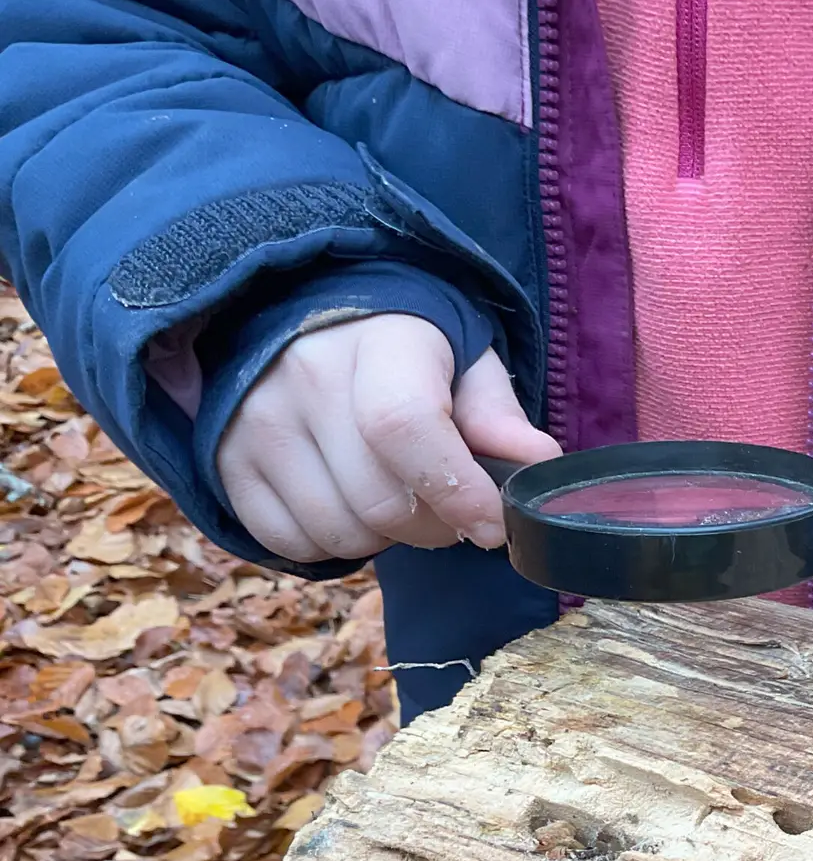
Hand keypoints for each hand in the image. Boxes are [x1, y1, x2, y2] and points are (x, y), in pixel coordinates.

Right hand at [215, 313, 560, 562]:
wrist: (298, 316)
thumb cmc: (402, 347)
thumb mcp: (463, 361)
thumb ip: (499, 416)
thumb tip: (539, 466)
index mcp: (379, 340)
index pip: (406, 428)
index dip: (458, 492)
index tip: (492, 526)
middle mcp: (305, 376)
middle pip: (380, 501)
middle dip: (436, 528)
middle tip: (452, 511)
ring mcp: (255, 421)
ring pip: (339, 532)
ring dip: (385, 540)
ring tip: (396, 500)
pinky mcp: (225, 461)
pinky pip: (290, 542)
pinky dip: (332, 545)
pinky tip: (348, 504)